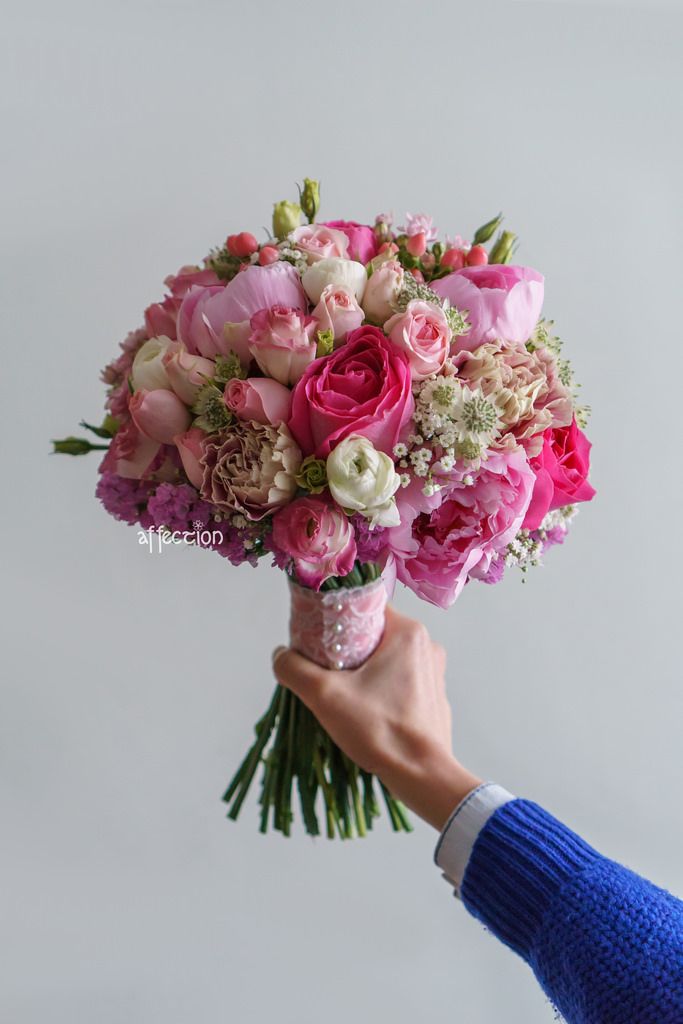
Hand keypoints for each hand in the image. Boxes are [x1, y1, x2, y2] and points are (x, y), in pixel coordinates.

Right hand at [272, 606, 480, 829]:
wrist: (423, 776)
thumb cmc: (379, 729)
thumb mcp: (324, 695)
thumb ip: (294, 669)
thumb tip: (279, 655)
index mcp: (408, 632)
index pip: (365, 607)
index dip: (337, 619)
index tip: (317, 638)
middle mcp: (427, 646)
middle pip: (374, 635)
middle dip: (347, 651)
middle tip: (325, 671)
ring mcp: (434, 674)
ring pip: (387, 661)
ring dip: (363, 674)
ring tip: (343, 696)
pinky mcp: (434, 699)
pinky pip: (401, 684)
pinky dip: (382, 693)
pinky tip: (367, 714)